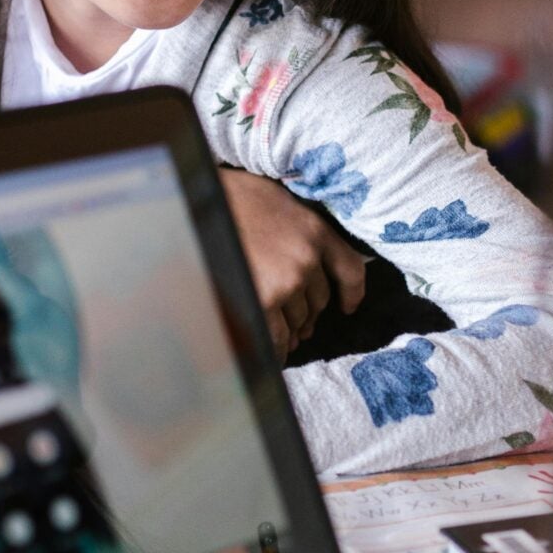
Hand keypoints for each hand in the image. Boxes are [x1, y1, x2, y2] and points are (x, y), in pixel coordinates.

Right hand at [220, 168, 367, 360]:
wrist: (199, 201)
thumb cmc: (233, 197)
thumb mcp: (279, 201)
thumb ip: (298, 229)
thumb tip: (305, 260)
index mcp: (315, 230)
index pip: (350, 269)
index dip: (352, 294)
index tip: (348, 306)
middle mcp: (307, 258)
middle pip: (320, 301)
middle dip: (307, 314)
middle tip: (296, 323)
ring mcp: (287, 282)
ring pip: (299, 320)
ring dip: (291, 330)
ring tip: (280, 336)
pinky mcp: (263, 300)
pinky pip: (277, 336)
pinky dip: (277, 349)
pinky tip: (274, 355)